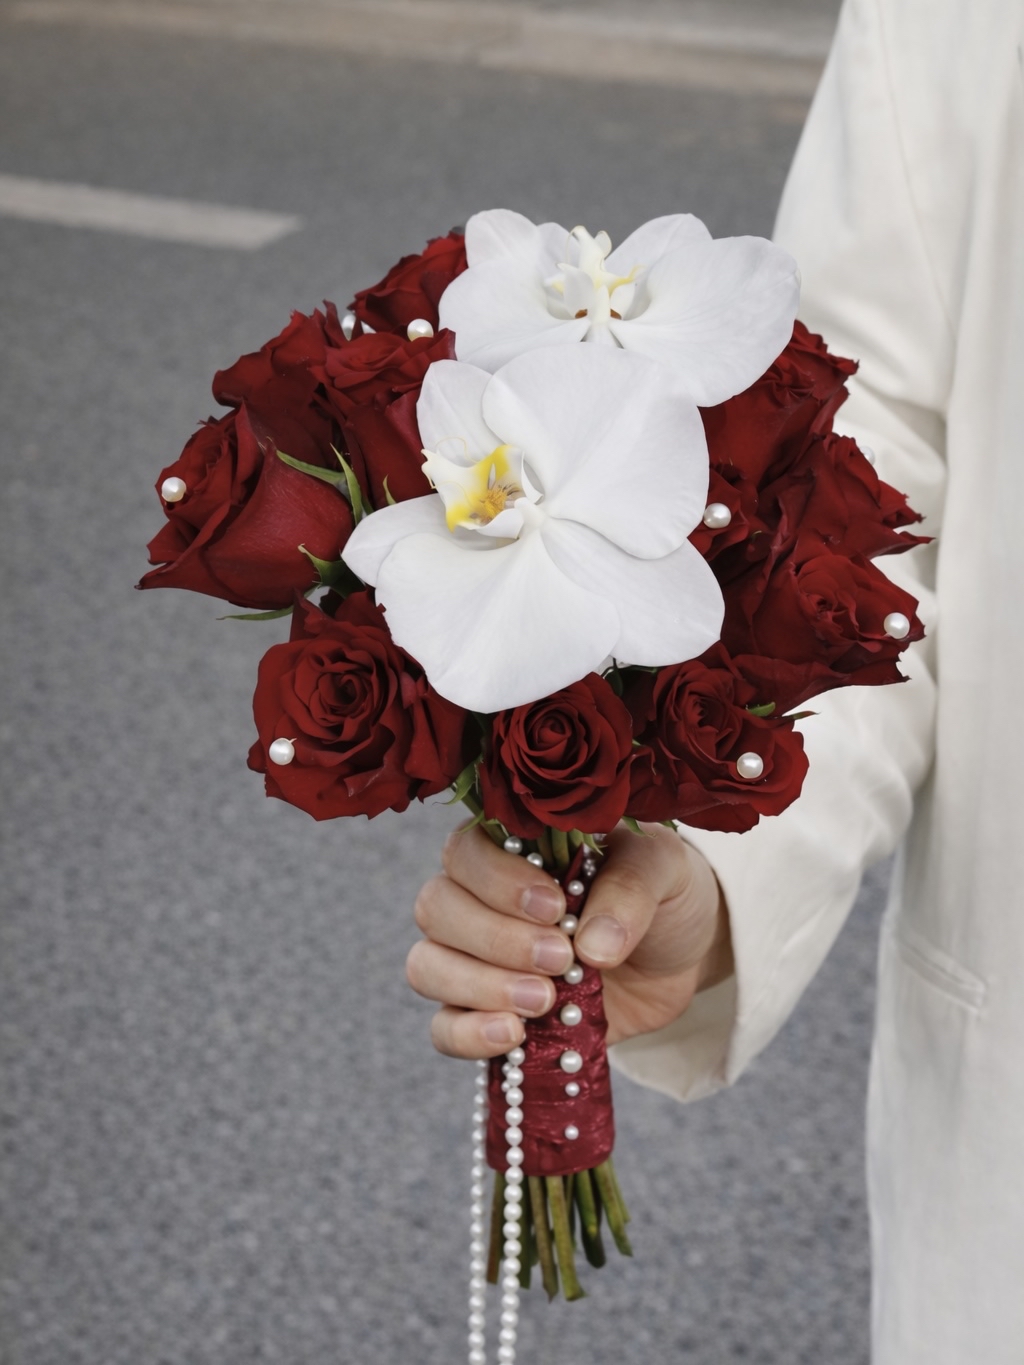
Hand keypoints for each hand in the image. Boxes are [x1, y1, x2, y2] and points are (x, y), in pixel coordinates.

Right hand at [406, 821, 732, 1058]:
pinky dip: (467, 1035)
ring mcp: (477, 958)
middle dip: (495, 939)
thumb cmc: (663, 890)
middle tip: (560, 958)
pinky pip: (444, 1027)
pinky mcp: (490, 1013)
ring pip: (428, 966)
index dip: (497, 881)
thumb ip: (630, 890)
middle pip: (437, 909)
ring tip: (543, 1000)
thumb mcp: (663, 870)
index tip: (555, 907)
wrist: (684, 953)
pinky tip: (512, 1036)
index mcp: (512, 846)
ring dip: (478, 986)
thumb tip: (595, 945)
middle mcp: (479, 897)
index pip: (465, 853)